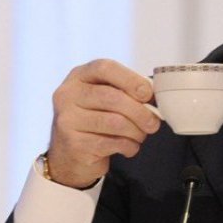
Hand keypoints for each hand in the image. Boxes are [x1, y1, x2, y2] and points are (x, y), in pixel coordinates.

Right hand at [47, 59, 160, 187]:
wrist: (72, 154)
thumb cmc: (97, 119)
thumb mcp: (108, 98)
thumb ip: (128, 91)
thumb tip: (155, 95)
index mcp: (79, 76)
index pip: (105, 68)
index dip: (131, 79)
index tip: (148, 94)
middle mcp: (67, 95)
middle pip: (112, 97)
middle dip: (140, 112)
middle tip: (153, 123)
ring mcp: (67, 119)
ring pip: (114, 122)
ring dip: (136, 131)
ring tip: (141, 135)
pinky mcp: (73, 144)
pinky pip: (111, 143)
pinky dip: (129, 146)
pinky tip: (130, 147)